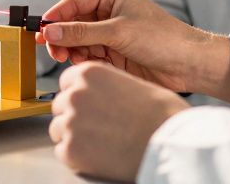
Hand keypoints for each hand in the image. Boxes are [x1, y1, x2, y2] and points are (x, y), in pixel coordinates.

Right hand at [39, 0, 229, 100]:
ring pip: (79, 42)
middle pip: (73, 23)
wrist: (189, 65)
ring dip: (71, 50)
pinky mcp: (115, 55)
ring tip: (69, 59)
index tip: (40, 29)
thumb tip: (49, 30)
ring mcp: (112, 35)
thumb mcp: (117, 32)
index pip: (74, 3)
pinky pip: (90, 55)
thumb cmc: (162, 38)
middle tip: (52, 49)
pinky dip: (83, 61)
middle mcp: (110, 14)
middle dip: (62, 36)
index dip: (56, 16)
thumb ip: (81, 32)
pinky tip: (84, 65)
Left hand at [50, 62, 189, 180]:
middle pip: (61, 105)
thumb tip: (98, 92)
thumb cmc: (161, 114)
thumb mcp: (130, 82)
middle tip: (99, 127)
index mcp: (89, 73)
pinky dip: (77, 156)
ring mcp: (70, 122)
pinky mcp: (71, 150)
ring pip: (58, 129)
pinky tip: (98, 154)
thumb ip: (106, 84)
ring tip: (101, 141)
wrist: (170, 143)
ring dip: (74, 135)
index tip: (91, 105)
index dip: (80, 95)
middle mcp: (75, 94)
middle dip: (76, 116)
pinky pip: (62, 152)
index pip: (67, 82)